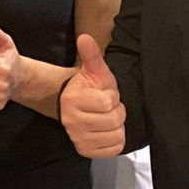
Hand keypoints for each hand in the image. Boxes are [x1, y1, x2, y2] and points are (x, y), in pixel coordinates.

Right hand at [60, 34, 127, 157]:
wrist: (76, 106)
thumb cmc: (89, 88)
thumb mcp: (94, 70)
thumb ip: (92, 55)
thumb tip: (85, 38)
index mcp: (73, 100)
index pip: (108, 101)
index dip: (112, 96)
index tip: (104, 94)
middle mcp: (72, 121)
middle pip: (114, 120)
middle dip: (117, 111)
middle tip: (108, 107)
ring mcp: (78, 138)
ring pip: (115, 135)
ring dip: (117, 126)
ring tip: (107, 118)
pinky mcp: (85, 151)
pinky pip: (113, 149)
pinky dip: (115, 140)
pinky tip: (107, 131)